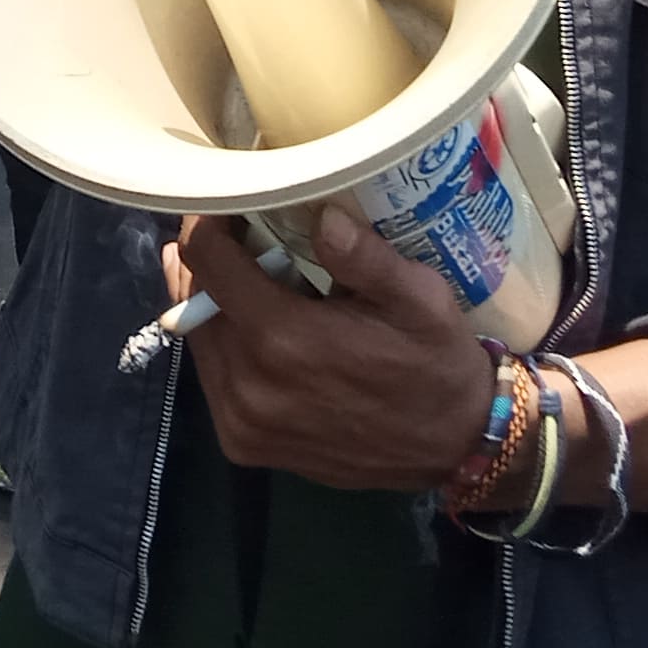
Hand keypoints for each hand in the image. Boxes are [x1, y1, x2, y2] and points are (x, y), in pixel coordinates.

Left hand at [168, 207, 493, 494]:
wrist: (454, 444)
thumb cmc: (436, 361)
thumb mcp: (420, 298)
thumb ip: (365, 256)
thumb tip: (321, 214)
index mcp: (284, 340)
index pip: (208, 260)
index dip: (209, 222)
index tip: (228, 203)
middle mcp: (249, 386)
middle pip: (193, 300)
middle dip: (211, 261)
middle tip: (238, 234)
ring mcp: (242, 422)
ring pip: (198, 340)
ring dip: (213, 304)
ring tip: (244, 275)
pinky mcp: (244, 445)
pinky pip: (212, 379)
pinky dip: (224, 346)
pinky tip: (254, 328)